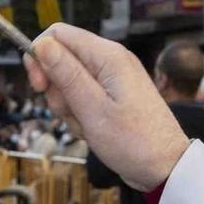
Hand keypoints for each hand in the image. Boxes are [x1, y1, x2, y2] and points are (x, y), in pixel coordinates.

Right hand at [25, 24, 191, 190]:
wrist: (165, 168)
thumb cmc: (134, 142)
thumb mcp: (92, 108)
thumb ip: (66, 74)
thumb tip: (41, 43)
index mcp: (108, 56)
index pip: (58, 34)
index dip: (40, 56)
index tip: (38, 86)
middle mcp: (110, 60)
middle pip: (61, 59)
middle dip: (56, 89)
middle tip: (70, 112)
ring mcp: (112, 78)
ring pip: (68, 82)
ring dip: (68, 107)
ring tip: (87, 126)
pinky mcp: (112, 95)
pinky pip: (82, 97)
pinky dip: (80, 115)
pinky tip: (93, 131)